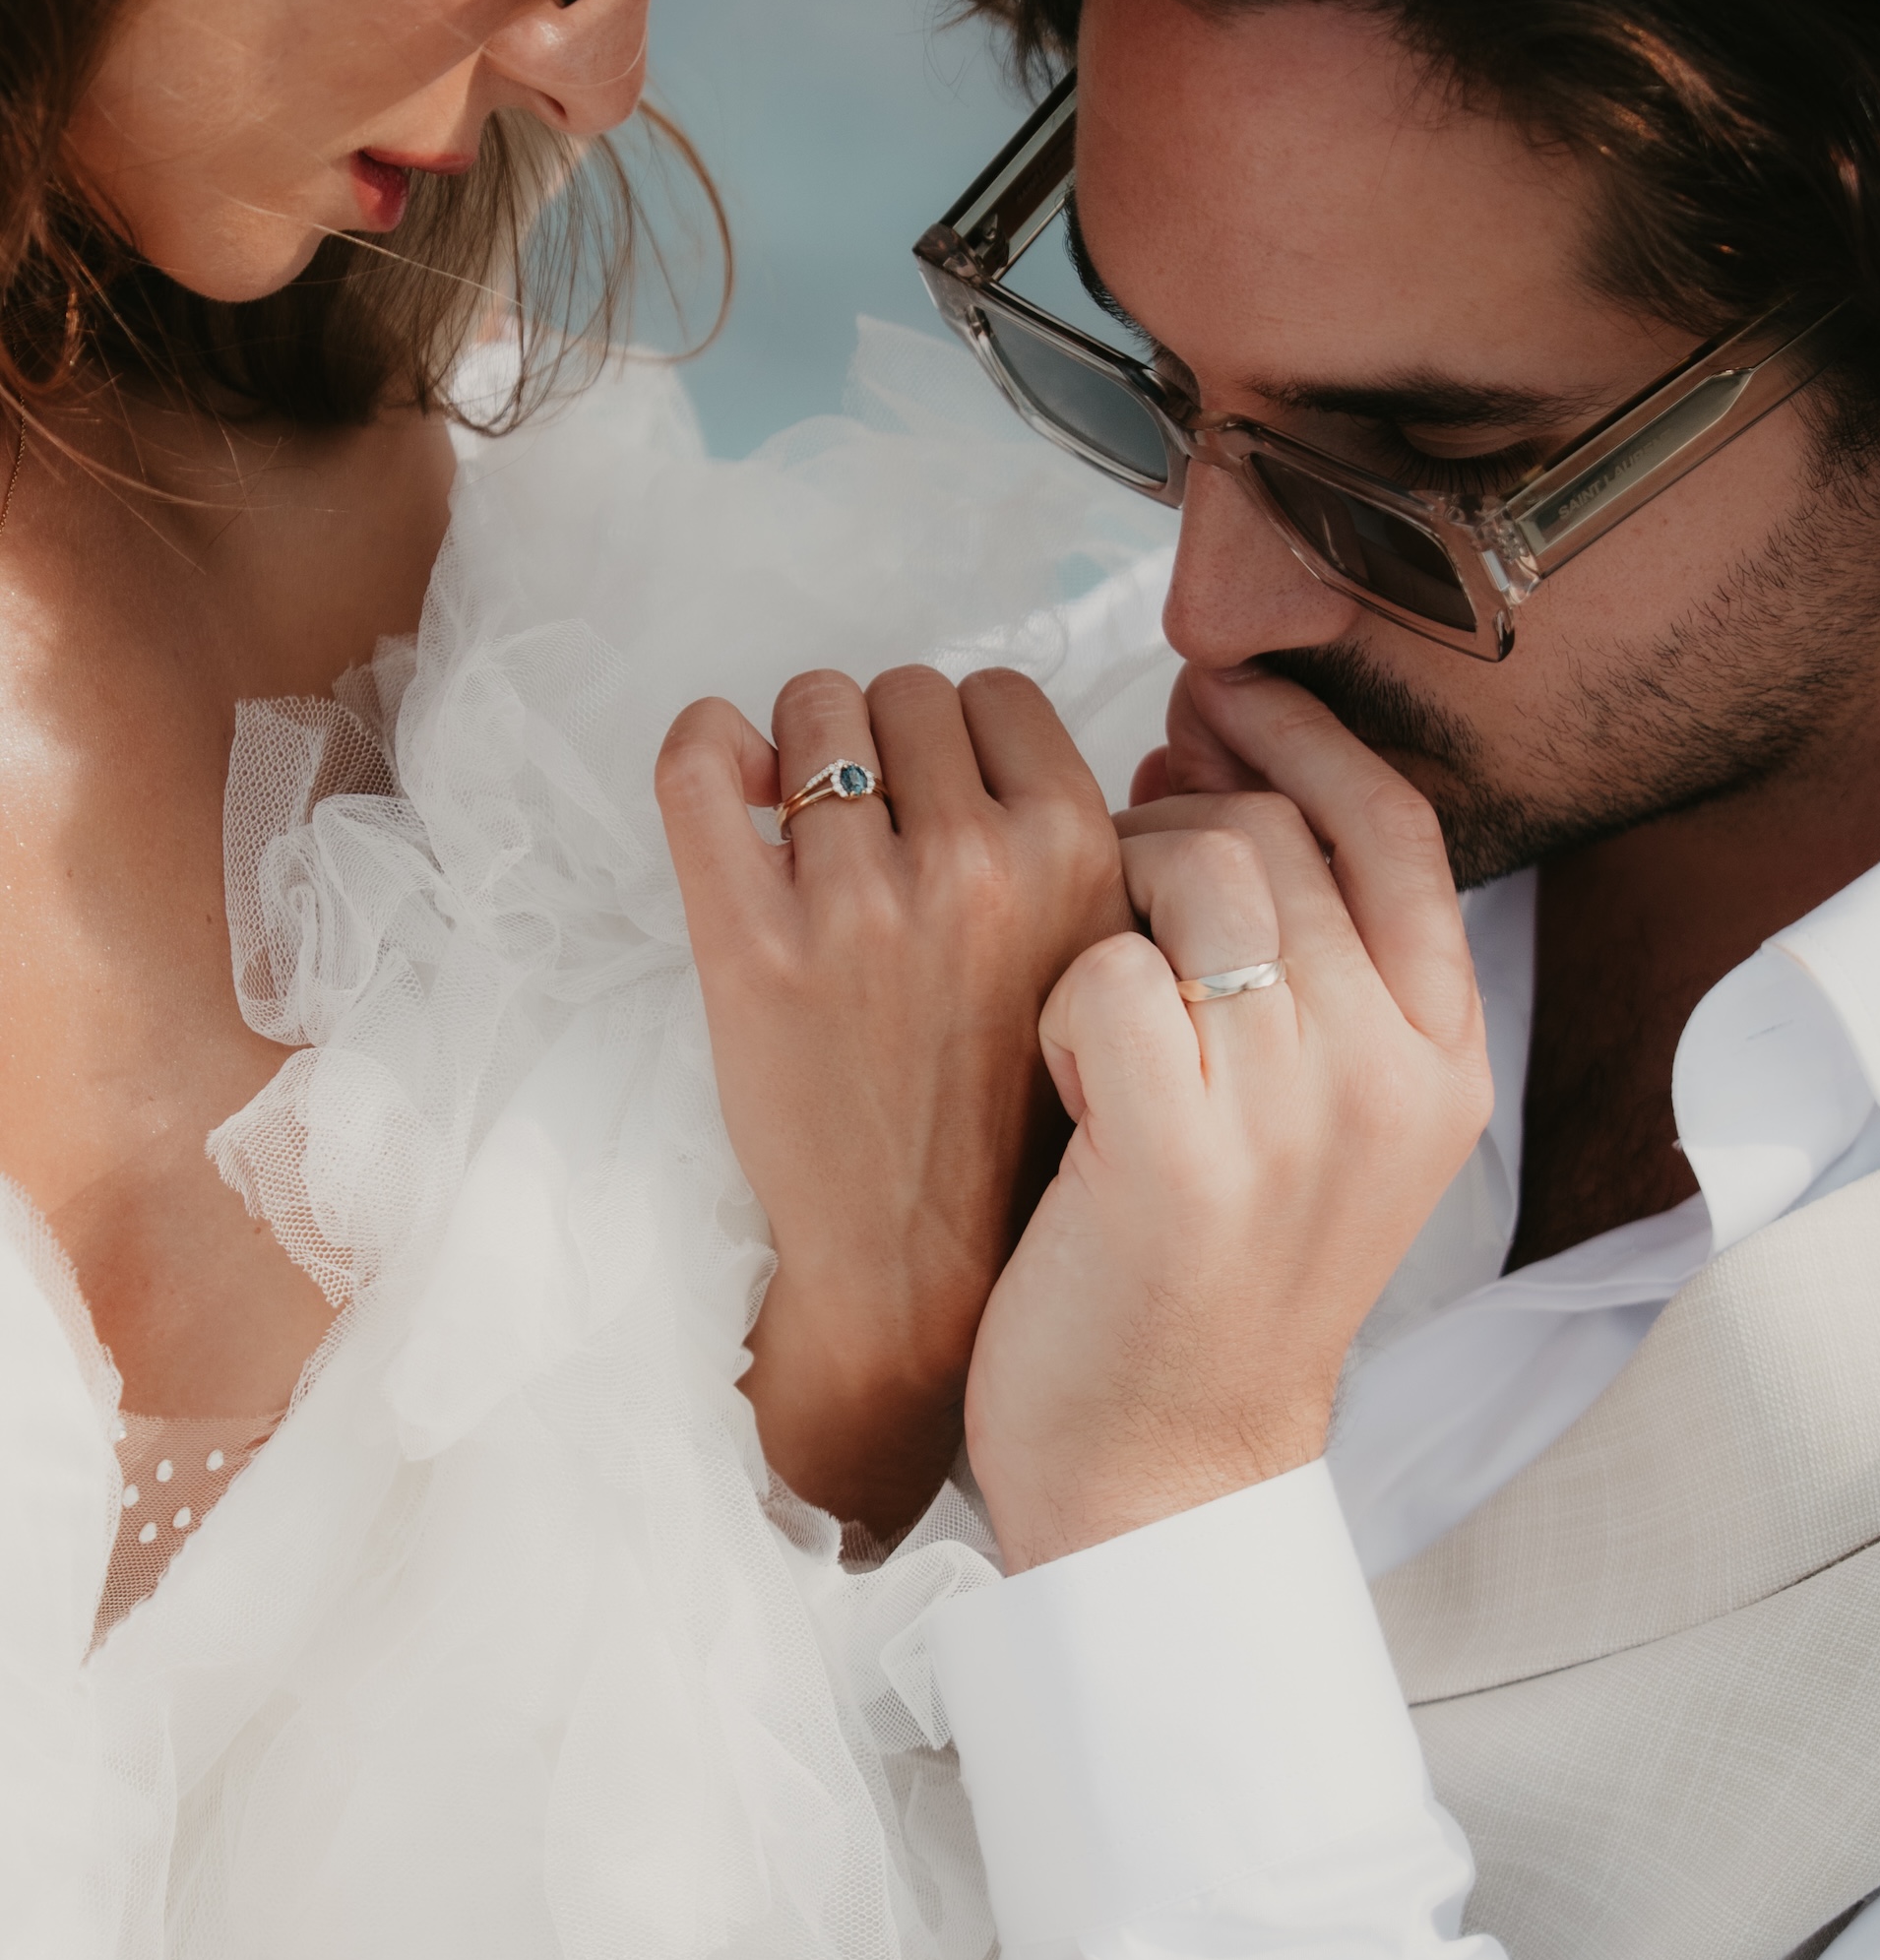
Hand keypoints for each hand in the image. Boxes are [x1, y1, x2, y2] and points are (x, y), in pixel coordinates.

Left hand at [656, 665, 1128, 1535]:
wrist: (925, 1266)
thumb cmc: (1012, 1113)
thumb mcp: (1100, 966)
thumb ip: (1069, 844)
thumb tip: (981, 734)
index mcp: (1080, 857)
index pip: (998, 695)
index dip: (962, 740)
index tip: (943, 800)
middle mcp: (976, 866)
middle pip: (904, 692)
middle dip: (884, 744)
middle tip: (876, 829)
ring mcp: (859, 904)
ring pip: (813, 712)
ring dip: (802, 752)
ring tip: (807, 830)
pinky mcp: (751, 947)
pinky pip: (699, 763)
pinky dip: (705, 747)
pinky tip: (728, 793)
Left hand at [965, 683, 1491, 1570]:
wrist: (1164, 1474)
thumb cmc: (1210, 1282)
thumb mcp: (1324, 1121)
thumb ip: (1312, 969)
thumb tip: (1212, 778)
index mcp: (1444, 1058)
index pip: (1395, 822)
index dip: (1301, 736)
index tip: (1217, 696)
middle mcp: (1389, 1072)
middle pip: (1275, 832)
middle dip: (1168, 814)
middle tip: (1103, 844)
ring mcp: (1291, 1112)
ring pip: (1190, 874)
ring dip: (1106, 898)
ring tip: (1083, 986)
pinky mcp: (1177, 1154)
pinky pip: (1104, 968)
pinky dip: (1061, 999)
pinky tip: (1063, 1072)